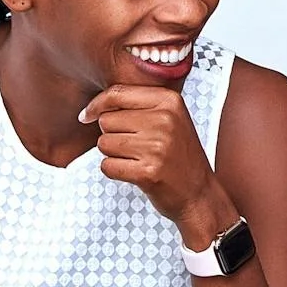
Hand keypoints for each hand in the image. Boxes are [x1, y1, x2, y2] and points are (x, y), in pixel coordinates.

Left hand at [81, 85, 220, 227]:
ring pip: (104, 143)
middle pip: (106, 120)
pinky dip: (115, 171)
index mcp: (170, 101)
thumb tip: (94, 107)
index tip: (87, 115)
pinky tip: (136, 172)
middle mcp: (165, 120)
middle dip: (113, 134)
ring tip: (139, 159)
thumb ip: (139, 105)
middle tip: (137, 146)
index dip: (96, 105)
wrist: (199, 193)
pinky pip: (107, 166)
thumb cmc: (179, 155)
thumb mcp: (170, 118)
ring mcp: (157, 146)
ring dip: (114, 154)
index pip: (117, 93)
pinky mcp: (148, 172)